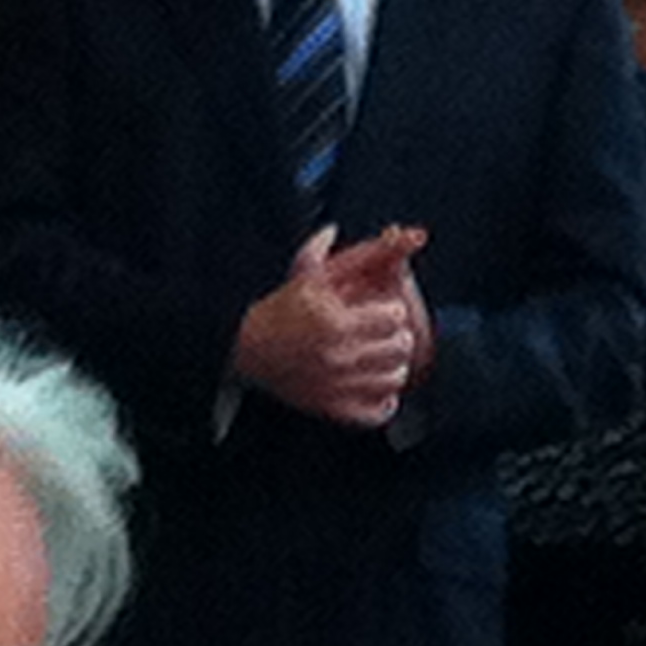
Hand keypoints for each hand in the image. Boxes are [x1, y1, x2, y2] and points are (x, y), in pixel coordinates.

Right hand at [232, 226, 428, 427]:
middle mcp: (336, 356)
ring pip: (393, 380)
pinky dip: (383, 402)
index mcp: (334, 321)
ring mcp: (334, 386)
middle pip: (398, 349)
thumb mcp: (311, 275)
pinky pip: (376, 413)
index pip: (394, 318)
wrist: (247, 348)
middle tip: (387, 335)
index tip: (384, 311)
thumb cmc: (282, 308)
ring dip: (393, 368)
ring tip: (384, 360)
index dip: (392, 311)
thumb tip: (393, 232)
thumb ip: (352, 255)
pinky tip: (376, 387)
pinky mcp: (330, 408)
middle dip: (397, 338)